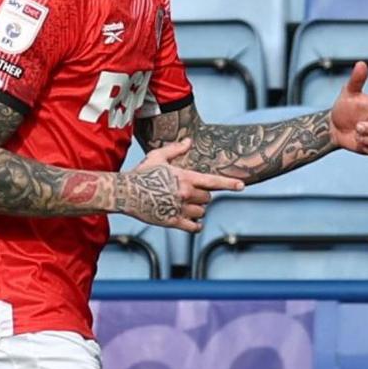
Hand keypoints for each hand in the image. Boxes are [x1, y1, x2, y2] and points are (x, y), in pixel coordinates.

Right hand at [115, 138, 245, 232]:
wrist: (125, 193)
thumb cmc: (141, 174)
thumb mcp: (157, 157)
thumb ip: (176, 150)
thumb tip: (189, 141)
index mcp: (185, 178)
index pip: (213, 182)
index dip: (229, 183)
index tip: (242, 186)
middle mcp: (185, 194)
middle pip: (207, 198)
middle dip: (202, 197)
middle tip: (189, 194)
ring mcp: (179, 209)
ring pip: (201, 212)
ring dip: (197, 210)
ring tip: (184, 205)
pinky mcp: (172, 221)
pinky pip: (194, 227)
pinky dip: (196, 225)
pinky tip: (192, 222)